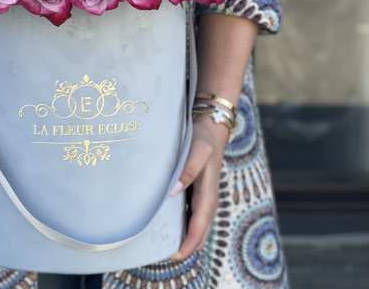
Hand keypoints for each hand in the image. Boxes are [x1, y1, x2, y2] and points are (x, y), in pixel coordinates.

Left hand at [169, 115, 230, 260]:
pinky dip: (183, 219)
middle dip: (187, 243)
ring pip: (195, 219)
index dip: (190, 242)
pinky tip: (169, 220)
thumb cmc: (204, 137)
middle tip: (167, 255)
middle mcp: (206, 196)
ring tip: (166, 243)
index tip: (176, 254)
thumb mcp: (198, 151)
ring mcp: (202, 192)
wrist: (211, 123)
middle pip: (199, 227)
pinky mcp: (196, 185)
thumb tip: (174, 191)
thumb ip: (187, 171)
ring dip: (185, 233)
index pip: (200, 225)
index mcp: (208, 192)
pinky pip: (190, 209)